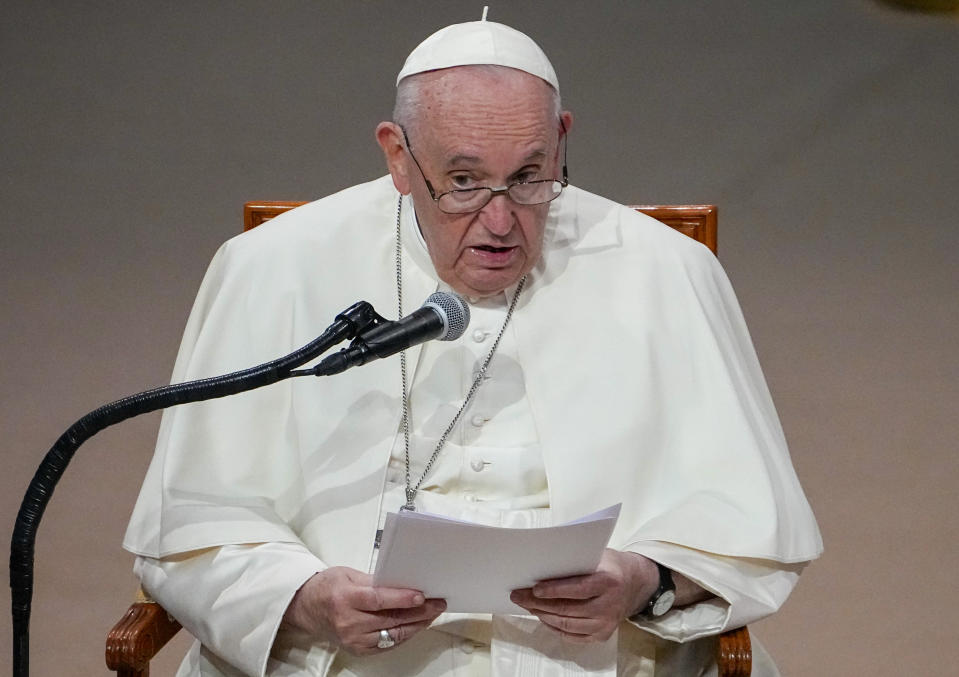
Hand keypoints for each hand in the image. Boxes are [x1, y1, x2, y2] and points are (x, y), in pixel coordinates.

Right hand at [282, 566, 445, 654]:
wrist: (306, 608)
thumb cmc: (327, 587)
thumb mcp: (348, 574)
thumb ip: (374, 580)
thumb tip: (403, 583)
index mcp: (345, 598)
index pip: (379, 600)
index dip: (403, 598)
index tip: (422, 595)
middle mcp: (349, 622)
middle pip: (391, 619)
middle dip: (419, 612)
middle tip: (437, 603)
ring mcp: (354, 639)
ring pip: (393, 634)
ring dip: (417, 624)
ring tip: (432, 613)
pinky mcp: (358, 650)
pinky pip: (388, 643)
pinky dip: (404, 634)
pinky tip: (416, 625)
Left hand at [509, 549, 657, 642]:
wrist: (636, 583)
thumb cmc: (610, 565)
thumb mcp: (598, 555)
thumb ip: (576, 560)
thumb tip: (542, 564)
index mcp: (609, 581)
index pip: (577, 589)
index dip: (554, 590)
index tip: (534, 588)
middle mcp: (609, 605)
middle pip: (568, 609)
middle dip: (538, 603)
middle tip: (518, 596)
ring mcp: (606, 623)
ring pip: (567, 624)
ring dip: (543, 615)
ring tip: (526, 605)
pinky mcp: (602, 635)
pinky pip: (572, 635)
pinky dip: (554, 627)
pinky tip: (543, 617)